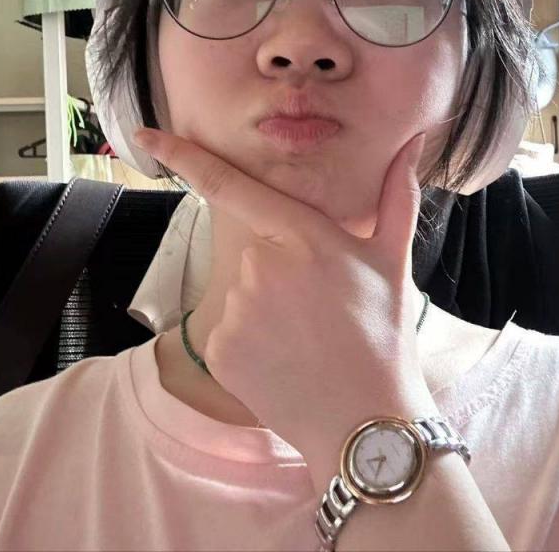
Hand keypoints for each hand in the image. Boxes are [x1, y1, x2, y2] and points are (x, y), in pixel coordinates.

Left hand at [131, 127, 436, 469]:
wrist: (365, 422)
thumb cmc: (385, 336)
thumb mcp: (394, 261)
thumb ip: (395, 194)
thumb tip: (413, 139)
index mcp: (301, 235)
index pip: (230, 185)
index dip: (182, 155)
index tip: (146, 136)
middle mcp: (260, 266)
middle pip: (253, 249)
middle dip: (279, 268)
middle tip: (319, 306)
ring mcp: (236, 309)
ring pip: (242, 291)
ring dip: (267, 306)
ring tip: (307, 338)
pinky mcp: (219, 349)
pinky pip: (229, 329)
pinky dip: (251, 341)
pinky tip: (284, 360)